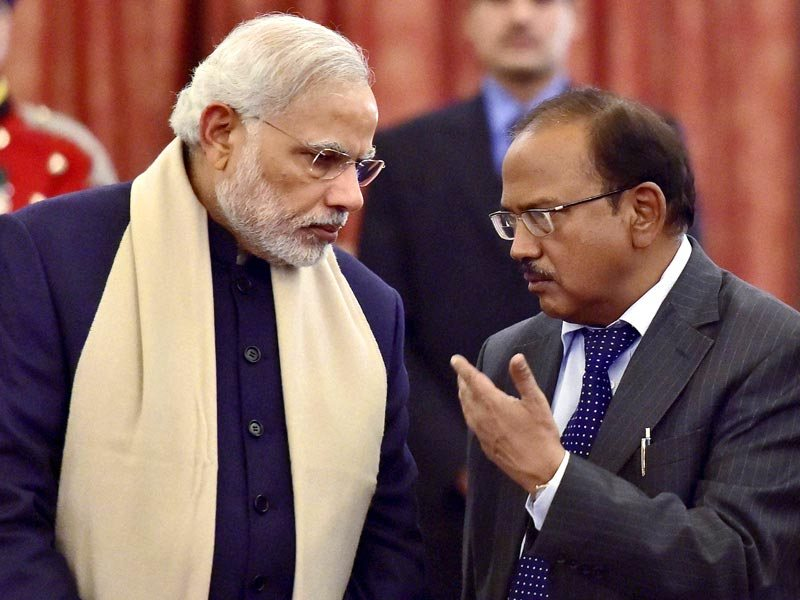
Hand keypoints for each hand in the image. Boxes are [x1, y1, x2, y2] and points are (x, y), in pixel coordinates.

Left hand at [451, 353, 564, 494]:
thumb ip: (524, 378)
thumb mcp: (537, 402)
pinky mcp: (484, 445)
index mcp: (493, 404)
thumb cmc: (541, 434)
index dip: (463, 368)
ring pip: (466, 409)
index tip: (455, 360)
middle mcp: (482, 417)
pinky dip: (468, 410)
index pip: (473, 380)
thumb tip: (516, 357)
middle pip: (466, 394)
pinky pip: (470, 422)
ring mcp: (481, 433)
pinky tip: (473, 412)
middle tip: (461, 371)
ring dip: (464, 395)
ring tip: (464, 387)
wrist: (540, 470)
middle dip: (463, 380)